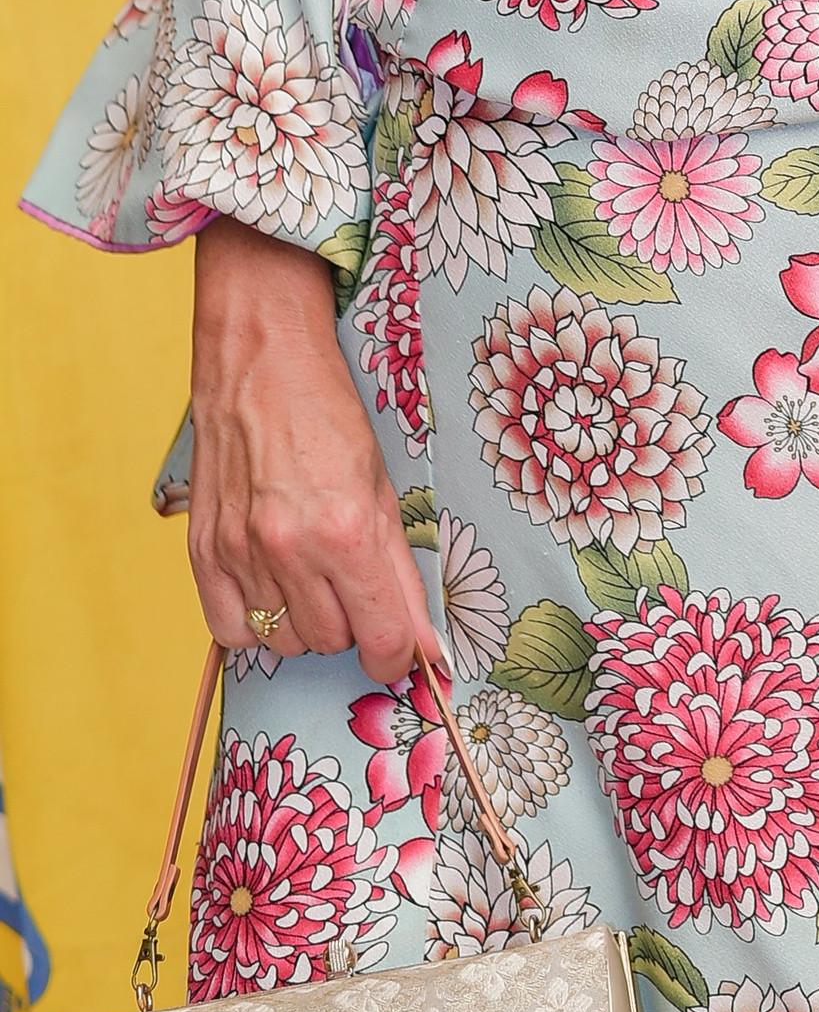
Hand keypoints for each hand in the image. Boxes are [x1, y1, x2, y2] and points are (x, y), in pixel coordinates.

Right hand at [190, 218, 439, 681]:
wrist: (261, 361)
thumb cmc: (329, 414)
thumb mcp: (383, 484)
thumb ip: (399, 568)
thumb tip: (422, 641)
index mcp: (347, 528)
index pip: (383, 635)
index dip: (399, 651)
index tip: (402, 647)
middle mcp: (290, 548)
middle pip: (331, 642)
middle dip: (352, 622)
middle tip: (353, 579)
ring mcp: (240, 553)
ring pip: (284, 641)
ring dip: (305, 620)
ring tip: (311, 571)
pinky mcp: (203, 553)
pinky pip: (231, 631)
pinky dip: (255, 622)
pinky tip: (270, 585)